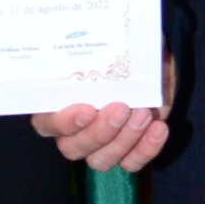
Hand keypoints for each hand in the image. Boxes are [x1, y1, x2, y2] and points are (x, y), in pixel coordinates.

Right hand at [36, 55, 176, 175]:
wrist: (153, 62)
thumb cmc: (125, 50)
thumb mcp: (114, 44)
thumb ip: (103, 48)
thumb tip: (103, 40)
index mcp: (59, 102)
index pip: (46, 123)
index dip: (62, 123)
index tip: (87, 109)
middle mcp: (76, 129)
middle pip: (72, 148)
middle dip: (99, 132)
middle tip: (121, 108)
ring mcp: (101, 144)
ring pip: (101, 160)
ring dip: (124, 140)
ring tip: (144, 113)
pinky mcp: (128, 152)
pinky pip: (131, 163)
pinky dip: (146, 149)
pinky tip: (158, 128)